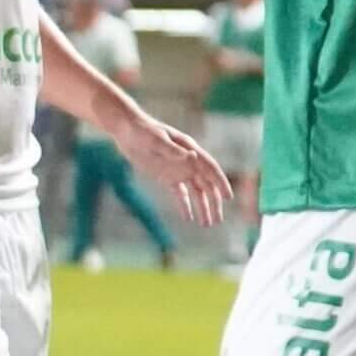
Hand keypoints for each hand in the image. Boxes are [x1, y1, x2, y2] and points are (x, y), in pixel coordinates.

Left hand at [115, 114, 231, 225]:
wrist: (127, 131)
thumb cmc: (143, 131)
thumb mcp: (156, 139)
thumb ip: (173, 149)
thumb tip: (192, 156)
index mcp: (191, 150)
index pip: (211, 169)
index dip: (221, 183)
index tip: (228, 197)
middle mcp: (189, 162)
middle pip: (207, 185)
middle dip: (214, 203)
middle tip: (217, 220)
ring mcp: (179, 170)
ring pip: (196, 192)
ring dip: (202, 207)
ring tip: (206, 224)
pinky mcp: (167, 177)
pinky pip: (179, 194)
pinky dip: (184, 205)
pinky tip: (188, 218)